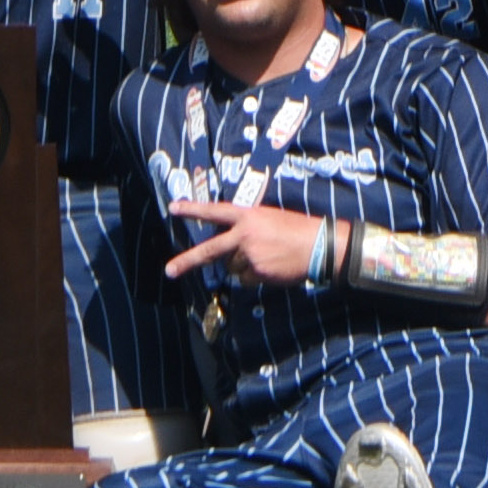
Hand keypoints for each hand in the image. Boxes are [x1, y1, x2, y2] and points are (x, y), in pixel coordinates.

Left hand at [161, 194, 328, 287]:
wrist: (318, 246)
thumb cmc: (296, 229)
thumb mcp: (269, 218)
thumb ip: (247, 228)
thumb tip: (231, 247)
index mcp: (248, 216)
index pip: (215, 211)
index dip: (193, 210)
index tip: (173, 209)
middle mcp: (244, 235)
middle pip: (210, 250)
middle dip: (187, 261)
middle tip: (169, 271)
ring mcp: (249, 255)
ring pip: (233, 267)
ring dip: (243, 266)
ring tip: (266, 257)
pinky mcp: (257, 272)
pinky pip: (247, 279)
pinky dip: (255, 276)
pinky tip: (271, 268)